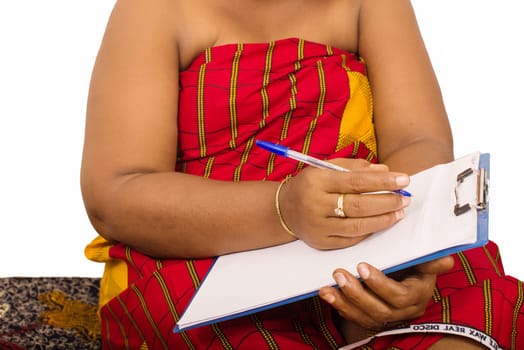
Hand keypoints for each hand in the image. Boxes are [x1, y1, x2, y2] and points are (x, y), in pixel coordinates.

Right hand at [278, 159, 410, 249]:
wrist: (283, 210)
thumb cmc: (310, 185)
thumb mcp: (326, 168)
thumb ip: (354, 167)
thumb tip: (385, 170)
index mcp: (317, 181)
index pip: (355, 181)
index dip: (383, 181)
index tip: (404, 179)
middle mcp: (315, 204)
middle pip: (358, 205)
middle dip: (387, 202)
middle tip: (405, 198)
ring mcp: (318, 226)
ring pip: (357, 226)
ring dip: (383, 220)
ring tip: (398, 212)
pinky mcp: (321, 242)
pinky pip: (350, 239)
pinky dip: (368, 231)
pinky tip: (380, 223)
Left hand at [318, 256, 453, 338]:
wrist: (405, 274)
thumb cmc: (414, 264)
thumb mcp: (424, 260)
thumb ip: (431, 260)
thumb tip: (445, 260)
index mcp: (418, 295)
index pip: (399, 296)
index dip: (380, 284)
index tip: (361, 266)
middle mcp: (403, 311)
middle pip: (380, 310)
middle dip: (357, 294)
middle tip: (338, 274)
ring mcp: (387, 317)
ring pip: (365, 317)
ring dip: (344, 302)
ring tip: (327, 288)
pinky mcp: (372, 319)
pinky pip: (355, 319)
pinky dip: (340, 307)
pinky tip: (327, 295)